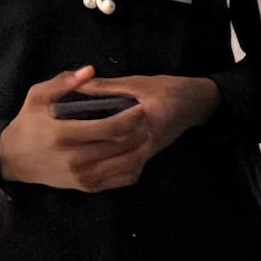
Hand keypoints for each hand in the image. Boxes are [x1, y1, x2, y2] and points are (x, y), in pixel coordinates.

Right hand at [0, 68, 158, 192]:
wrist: (13, 159)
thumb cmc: (28, 124)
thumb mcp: (37, 97)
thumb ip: (63, 83)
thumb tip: (90, 71)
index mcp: (63, 135)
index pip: (109, 128)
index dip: (131, 117)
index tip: (142, 106)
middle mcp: (74, 160)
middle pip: (121, 146)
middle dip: (141, 131)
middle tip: (149, 118)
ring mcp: (81, 177)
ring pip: (125, 164)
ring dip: (141, 148)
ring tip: (146, 132)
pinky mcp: (86, 187)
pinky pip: (120, 179)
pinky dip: (134, 166)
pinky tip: (136, 151)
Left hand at [69, 73, 215, 184]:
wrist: (198, 103)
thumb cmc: (170, 89)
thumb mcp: (141, 82)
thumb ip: (110, 86)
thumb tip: (80, 85)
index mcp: (146, 118)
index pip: (116, 130)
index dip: (91, 133)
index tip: (67, 134)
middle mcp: (148, 139)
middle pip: (116, 154)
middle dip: (89, 158)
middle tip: (61, 158)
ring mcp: (150, 151)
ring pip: (122, 168)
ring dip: (98, 172)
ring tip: (72, 173)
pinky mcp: (150, 156)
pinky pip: (130, 173)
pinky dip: (113, 178)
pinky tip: (95, 178)